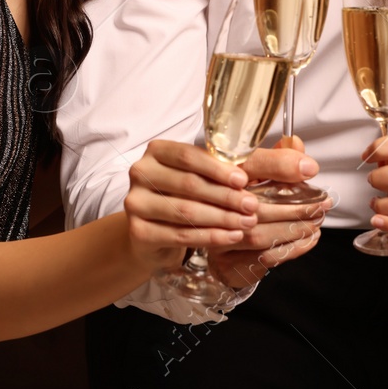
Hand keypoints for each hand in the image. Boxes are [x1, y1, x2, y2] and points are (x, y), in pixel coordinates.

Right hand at [123, 139, 259, 272]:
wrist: (150, 234)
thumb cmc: (178, 197)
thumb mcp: (191, 177)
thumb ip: (211, 172)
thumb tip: (245, 178)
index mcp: (155, 152)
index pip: (188, 156)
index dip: (218, 169)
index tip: (243, 181)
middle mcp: (140, 173)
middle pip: (189, 184)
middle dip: (226, 196)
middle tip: (252, 205)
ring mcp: (135, 203)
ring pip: (186, 211)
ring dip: (222, 218)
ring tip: (247, 222)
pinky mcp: (138, 232)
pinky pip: (181, 235)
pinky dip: (211, 237)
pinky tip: (232, 237)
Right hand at [210, 136, 331, 287]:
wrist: (217, 239)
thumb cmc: (239, 201)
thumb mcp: (254, 173)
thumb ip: (275, 159)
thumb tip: (296, 144)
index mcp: (220, 176)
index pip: (248, 166)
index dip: (278, 166)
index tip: (307, 170)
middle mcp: (214, 206)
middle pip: (258, 206)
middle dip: (296, 207)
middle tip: (322, 204)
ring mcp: (219, 237)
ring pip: (261, 234)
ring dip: (295, 229)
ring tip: (316, 221)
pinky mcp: (228, 263)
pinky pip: (264, 257)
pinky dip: (292, 248)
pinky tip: (308, 238)